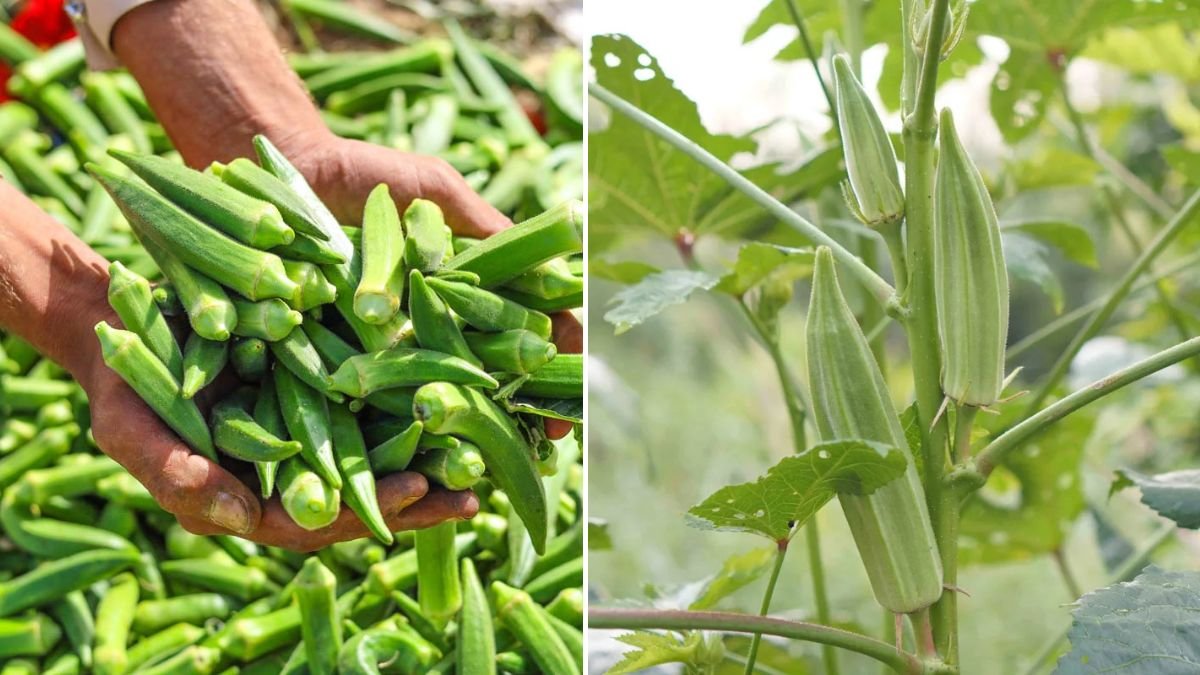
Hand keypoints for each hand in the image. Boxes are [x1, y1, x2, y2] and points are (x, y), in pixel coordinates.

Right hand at [76, 310, 477, 550]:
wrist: (131, 319)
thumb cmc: (125, 381)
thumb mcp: (129, 426)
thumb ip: (175, 472)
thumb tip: (238, 516)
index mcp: (248, 496)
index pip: (315, 521)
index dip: (365, 511)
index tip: (414, 490)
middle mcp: (288, 469)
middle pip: (359, 498)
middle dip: (414, 501)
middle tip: (469, 494)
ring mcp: (306, 430)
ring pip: (373, 457)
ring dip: (426, 461)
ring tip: (481, 461)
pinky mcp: (320, 387)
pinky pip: (371, 406)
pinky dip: (411, 407)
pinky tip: (456, 398)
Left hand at [288, 136, 582, 439]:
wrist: (281, 180)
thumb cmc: (364, 176)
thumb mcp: (434, 189)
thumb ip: (484, 225)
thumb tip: (551, 265)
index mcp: (471, 288)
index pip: (530, 325)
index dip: (560, 353)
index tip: (576, 368)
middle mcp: (440, 327)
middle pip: (499, 375)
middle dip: (529, 408)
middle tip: (550, 438)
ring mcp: (396, 353)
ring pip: (447, 398)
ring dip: (478, 432)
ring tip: (500, 459)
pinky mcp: (348, 368)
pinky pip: (383, 405)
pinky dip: (406, 432)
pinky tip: (428, 458)